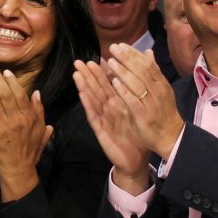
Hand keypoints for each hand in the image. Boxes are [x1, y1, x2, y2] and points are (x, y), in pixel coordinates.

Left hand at [0, 68, 52, 202]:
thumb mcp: (39, 131)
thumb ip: (39, 111)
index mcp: (29, 118)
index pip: (20, 95)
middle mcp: (16, 120)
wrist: (17, 170)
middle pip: (6, 94)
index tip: (6, 73)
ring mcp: (3, 126)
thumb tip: (37, 93)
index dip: (12, 82)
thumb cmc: (29, 150)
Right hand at [73, 59, 149, 192]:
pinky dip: (88, 104)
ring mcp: (103, 119)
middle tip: (79, 61)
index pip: (109, 85)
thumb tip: (140, 86)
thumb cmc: (137, 135)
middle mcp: (108, 109)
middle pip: (97, 89)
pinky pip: (94, 115)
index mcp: (118, 104)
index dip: (103, 72)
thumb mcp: (139, 113)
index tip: (96, 57)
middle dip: (88, 75)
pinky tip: (82, 94)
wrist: (136, 160)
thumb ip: (137, 95)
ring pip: (92, 100)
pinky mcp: (100, 130)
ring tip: (76, 72)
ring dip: (84, 86)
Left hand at [106, 44, 184, 157]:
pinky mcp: (144, 115)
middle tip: (113, 48)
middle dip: (127, 58)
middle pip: (142, 71)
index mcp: (161, 84)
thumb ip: (153, 71)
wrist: (171, 137)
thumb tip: (148, 52)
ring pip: (137, 84)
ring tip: (111, 61)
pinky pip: (134, 101)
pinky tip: (115, 83)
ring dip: (123, 72)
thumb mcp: (161, 89)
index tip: (121, 45)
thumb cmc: (163, 112)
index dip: (134, 54)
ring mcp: (151, 103)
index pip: (148, 65)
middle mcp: (158, 91)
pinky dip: (125, 91)